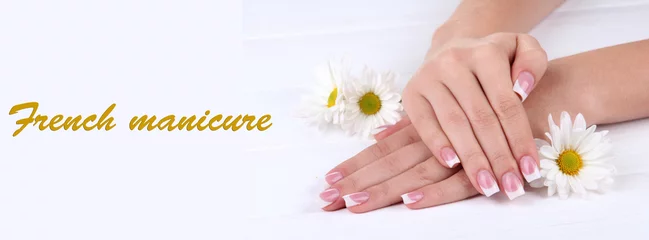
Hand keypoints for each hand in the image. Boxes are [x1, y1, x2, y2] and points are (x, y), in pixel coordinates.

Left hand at [320, 116, 478, 212]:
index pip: (382, 152)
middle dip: (358, 184)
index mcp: (422, 128)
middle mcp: (432, 138)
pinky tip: (411, 202)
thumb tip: (380, 134)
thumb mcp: (445, 115)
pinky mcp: (483, 164)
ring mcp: (456, 151)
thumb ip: (413, 126)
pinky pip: (457, 182)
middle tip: (328, 202)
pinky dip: (435, 193)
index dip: (355, 167)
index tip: (328, 184)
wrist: (537, 96)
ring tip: (355, 206)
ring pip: (415, 173)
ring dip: (384, 191)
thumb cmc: (485, 105)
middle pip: (389, 164)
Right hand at [403, 32, 547, 198]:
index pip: (506, 103)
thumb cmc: (494, 59)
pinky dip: (438, 145)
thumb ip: (534, 62)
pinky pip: (424, 124)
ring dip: (472, 159)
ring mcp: (429, 78)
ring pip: (454, 124)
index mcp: (485, 53)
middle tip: (511, 188)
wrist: (453, 47)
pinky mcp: (411, 93)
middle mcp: (454, 63)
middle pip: (481, 118)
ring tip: (487, 186)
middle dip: (498, 157)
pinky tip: (453, 166)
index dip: (520, 139)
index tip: (531, 171)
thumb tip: (522, 88)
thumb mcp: (522, 49)